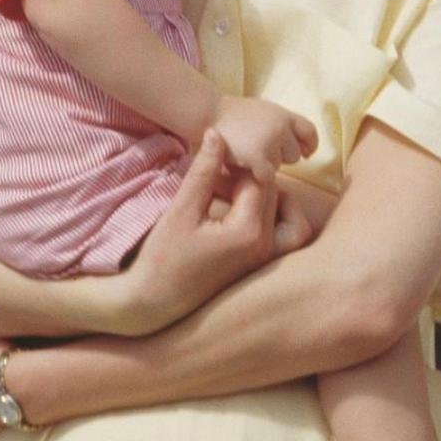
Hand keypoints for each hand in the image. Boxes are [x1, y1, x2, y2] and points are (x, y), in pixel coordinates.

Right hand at [109, 130, 309, 334]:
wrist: (151, 306)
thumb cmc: (161, 259)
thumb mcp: (181, 211)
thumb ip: (203, 171)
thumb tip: (218, 134)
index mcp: (248, 232)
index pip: (259, 180)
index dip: (239, 165)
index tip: (216, 162)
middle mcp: (266, 248)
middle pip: (275, 195)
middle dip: (250, 180)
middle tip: (218, 178)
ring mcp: (267, 261)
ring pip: (289, 216)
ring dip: (268, 199)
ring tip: (231, 195)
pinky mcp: (262, 268)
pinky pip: (284, 236)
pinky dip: (271, 219)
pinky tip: (237, 214)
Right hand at [214, 95, 317, 184]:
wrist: (207, 113)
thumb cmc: (232, 115)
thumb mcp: (263, 112)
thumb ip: (281, 125)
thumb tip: (303, 148)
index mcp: (284, 115)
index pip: (310, 131)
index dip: (309, 145)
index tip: (305, 153)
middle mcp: (280, 127)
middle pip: (294, 155)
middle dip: (280, 156)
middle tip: (259, 151)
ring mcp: (269, 142)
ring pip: (278, 167)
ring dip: (266, 165)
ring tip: (247, 154)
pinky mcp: (257, 157)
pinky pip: (267, 176)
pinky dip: (256, 175)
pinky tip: (244, 167)